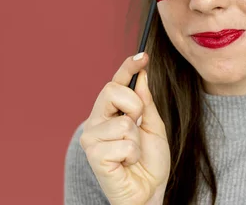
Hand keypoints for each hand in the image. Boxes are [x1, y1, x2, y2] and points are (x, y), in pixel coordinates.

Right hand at [80, 53, 169, 204]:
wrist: (149, 193)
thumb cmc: (149, 163)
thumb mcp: (154, 127)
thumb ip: (146, 103)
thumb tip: (141, 76)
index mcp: (110, 113)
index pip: (115, 83)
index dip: (127, 67)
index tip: (143, 55)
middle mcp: (96, 122)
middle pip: (112, 91)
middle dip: (135, 107)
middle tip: (139, 127)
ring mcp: (92, 138)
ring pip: (124, 123)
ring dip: (137, 140)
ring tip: (132, 154)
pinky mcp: (94, 156)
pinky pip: (124, 143)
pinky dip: (132, 155)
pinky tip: (126, 164)